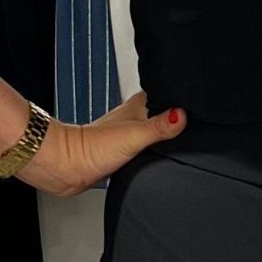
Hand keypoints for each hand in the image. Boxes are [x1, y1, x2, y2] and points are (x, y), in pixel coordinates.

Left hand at [18, 92, 186, 196]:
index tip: (194, 99)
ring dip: (160, 135)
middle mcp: (131, 118)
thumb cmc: (92, 148)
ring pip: (150, 130)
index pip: (164, 93)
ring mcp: (124, 135)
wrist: (68, 168)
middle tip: (188, 123)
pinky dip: (149, 151)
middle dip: (172, 118)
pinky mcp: (119, 153)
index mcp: (137, 107)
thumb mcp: (135, 135)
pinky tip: (153, 156)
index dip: (179, 96)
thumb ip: (160, 126)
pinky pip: (141, 149)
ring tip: (174, 139)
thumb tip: (182, 115)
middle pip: (159, 113)